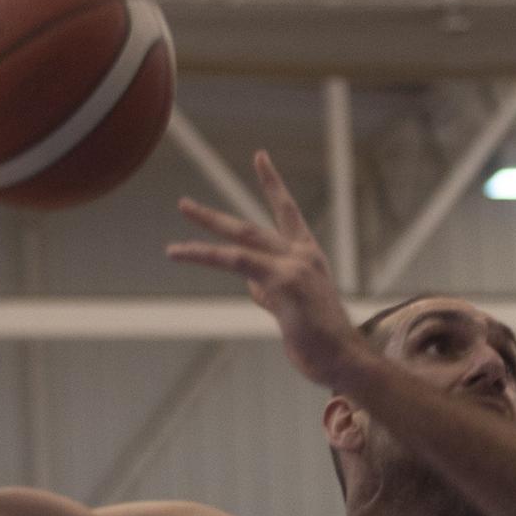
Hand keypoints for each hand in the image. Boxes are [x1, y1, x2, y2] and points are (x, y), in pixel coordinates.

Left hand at [168, 152, 359, 387]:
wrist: (345, 359)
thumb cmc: (321, 340)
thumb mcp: (293, 308)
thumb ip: (269, 289)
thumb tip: (248, 282)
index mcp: (308, 257)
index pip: (288, 212)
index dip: (273, 184)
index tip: (260, 157)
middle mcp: (302, 255)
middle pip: (251, 226)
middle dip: (214, 217)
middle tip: (183, 205)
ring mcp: (293, 266)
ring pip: (240, 239)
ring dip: (203, 234)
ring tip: (171, 248)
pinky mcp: (283, 282)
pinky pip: (235, 261)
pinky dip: (204, 254)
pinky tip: (180, 252)